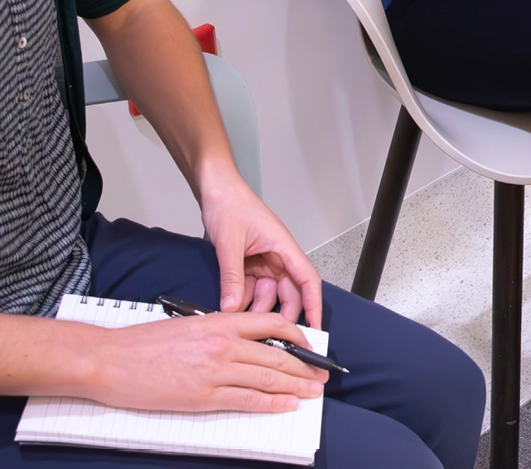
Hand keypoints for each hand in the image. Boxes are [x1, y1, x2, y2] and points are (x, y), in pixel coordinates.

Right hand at [83, 310, 326, 413]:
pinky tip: (286, 405)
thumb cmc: (142, 344)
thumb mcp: (187, 325)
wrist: (111, 360)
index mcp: (218, 322)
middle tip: (321, 375)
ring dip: (294, 386)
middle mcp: (222, 344)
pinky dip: (270, 403)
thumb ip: (217, 332)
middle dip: (303, 367)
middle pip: (275, 354)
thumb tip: (241, 343)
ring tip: (312, 392)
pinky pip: (246, 400)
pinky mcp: (202, 396)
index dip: (295, 337)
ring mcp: (214, 371)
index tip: (309, 346)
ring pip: (266, 377)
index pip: (270, 324)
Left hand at [200, 174, 325, 327]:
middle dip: (280, 316)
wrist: (214, 190)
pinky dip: (240, 300)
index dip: (314, 305)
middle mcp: (278, 258)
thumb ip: (232, 277)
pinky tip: (228, 308)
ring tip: (238, 322)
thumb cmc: (230, 206)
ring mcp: (263, 263)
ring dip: (254, 309)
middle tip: (269, 339)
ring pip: (266, 295)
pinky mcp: (248, 265)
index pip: (307, 281)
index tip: (316, 329)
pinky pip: (249, 290)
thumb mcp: (230, 243)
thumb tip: (232, 308)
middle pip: (288, 294)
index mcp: (284, 248)